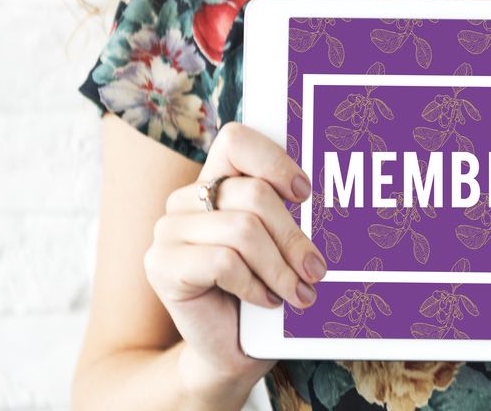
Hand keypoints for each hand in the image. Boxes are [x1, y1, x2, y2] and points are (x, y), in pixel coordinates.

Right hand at [143, 122, 326, 395]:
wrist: (229, 350)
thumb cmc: (263, 291)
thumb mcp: (280, 246)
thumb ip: (289, 214)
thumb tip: (330, 198)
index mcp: (215, 182)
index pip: (236, 140)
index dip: (274, 160)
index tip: (304, 193)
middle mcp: (186, 200)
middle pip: (253, 195)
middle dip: (293, 236)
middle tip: (316, 269)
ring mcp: (168, 231)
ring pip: (242, 230)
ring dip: (279, 268)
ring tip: (298, 293)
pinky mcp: (160, 265)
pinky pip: (222, 262)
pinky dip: (253, 285)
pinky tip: (265, 300)